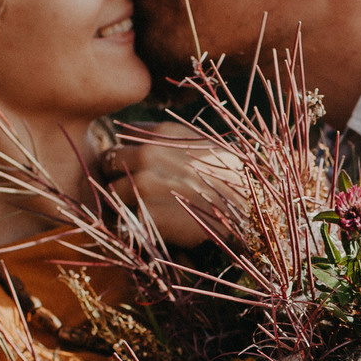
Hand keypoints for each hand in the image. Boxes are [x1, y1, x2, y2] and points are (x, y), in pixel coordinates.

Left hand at [99, 121, 243, 247]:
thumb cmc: (231, 179)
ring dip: (124, 201)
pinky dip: (134, 224)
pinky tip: (154, 226)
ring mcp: (146, 185)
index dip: (129, 153)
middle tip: (137, 191)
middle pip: (110, 161)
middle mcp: (149, 155)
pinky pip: (124, 218)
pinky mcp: (146, 215)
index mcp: (164, 135)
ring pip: (114, 191)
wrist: (249, 214)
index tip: (140, 167)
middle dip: (120, 175)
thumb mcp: (206, 145)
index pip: (124, 137)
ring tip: (147, 210)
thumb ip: (171, 137)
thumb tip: (136, 134)